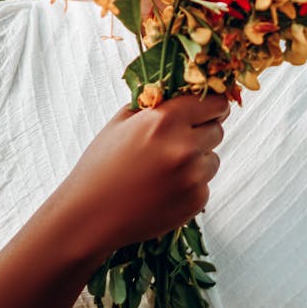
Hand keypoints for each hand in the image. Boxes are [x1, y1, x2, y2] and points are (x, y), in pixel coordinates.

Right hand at [60, 93, 229, 256]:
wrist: (89, 216)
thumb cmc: (101, 166)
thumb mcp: (121, 122)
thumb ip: (155, 104)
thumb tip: (183, 91)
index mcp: (164, 119)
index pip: (215, 103)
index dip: (211, 106)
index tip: (207, 110)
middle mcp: (183, 146)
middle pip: (217, 130)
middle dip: (202, 133)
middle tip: (177, 143)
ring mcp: (192, 176)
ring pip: (213, 159)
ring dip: (197, 161)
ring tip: (164, 170)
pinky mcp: (195, 201)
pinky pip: (205, 185)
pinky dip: (190, 185)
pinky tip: (163, 189)